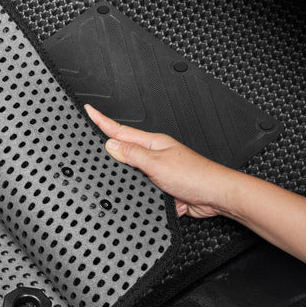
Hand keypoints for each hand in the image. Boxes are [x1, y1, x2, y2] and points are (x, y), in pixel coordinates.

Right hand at [85, 105, 240, 217]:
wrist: (217, 196)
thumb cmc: (196, 176)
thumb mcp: (157, 163)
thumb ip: (132, 154)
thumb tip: (111, 145)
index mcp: (153, 143)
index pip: (120, 130)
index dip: (102, 121)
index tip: (88, 110)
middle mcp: (155, 154)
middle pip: (124, 147)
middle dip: (107, 139)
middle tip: (90, 128)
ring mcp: (159, 170)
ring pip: (132, 168)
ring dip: (121, 167)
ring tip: (104, 155)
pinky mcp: (162, 186)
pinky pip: (142, 185)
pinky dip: (135, 187)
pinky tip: (128, 186)